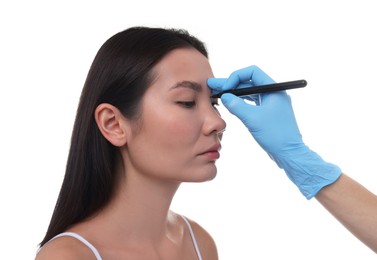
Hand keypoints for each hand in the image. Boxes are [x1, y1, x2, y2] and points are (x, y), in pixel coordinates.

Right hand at [208, 65, 340, 198]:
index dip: (236, 77)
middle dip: (230, 84)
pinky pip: (251, 103)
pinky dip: (240, 103)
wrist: (289, 153)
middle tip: (213, 85)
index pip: (252, 73)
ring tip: (217, 94)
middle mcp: (272, 94)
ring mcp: (270, 104)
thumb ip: (237, 106)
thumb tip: (225, 96)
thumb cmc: (276, 135)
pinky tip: (229, 104)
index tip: (225, 88)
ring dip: (233, 93)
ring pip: (248, 93)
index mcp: (273, 90)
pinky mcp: (267, 114)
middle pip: (248, 83)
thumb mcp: (253, 118)